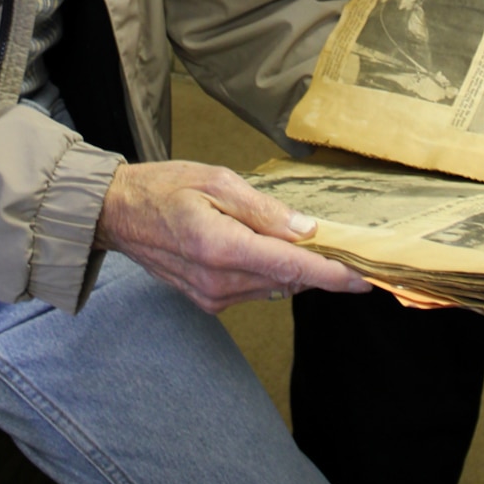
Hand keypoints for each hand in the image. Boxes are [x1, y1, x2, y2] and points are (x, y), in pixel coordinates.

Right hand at [94, 160, 371, 313]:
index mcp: (222, 247)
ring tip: (312, 246)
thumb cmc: (165, 188)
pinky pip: (255, 291)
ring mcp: (212, 297)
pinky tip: (273, 251)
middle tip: (349, 251)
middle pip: (288, 281)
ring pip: (274, 288)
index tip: (365, 278)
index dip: (333, 275)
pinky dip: (272, 274)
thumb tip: (306, 231)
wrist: (118, 215)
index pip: (291, 267)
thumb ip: (264, 209)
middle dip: (320, 268)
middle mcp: (219, 281)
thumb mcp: (217, 181)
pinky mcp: (208, 302)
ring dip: (296, 270)